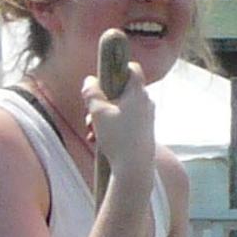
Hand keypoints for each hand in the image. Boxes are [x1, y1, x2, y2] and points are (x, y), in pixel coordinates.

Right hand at [81, 53, 158, 189]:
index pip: (132, 69)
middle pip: (121, 91)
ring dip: (102, 116)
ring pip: (119, 108)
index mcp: (138, 93)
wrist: (135, 168)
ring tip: (91, 130)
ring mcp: (146, 117)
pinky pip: (123, 122)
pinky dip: (110, 127)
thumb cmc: (118, 138)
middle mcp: (146, 102)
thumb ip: (91, 93)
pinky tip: (96, 139)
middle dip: (101, 100)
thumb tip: (90, 80)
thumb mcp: (98, 112)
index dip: (117, 68)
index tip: (103, 76)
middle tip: (90, 112)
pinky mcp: (143, 130)